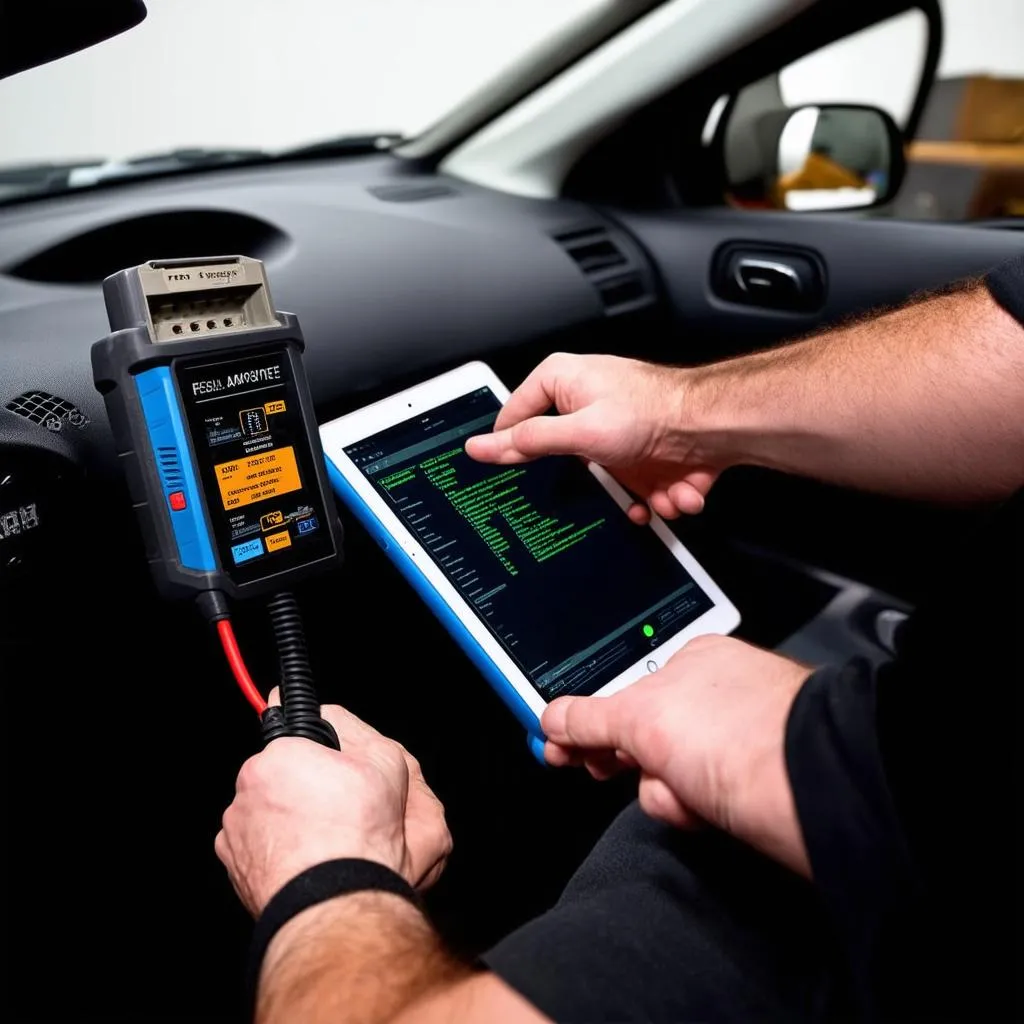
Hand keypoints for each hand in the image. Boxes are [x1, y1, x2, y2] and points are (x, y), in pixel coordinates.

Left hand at [216, 700, 450, 915]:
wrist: (337, 902)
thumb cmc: (360, 834)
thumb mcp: (383, 761)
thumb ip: (352, 727)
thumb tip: (327, 714)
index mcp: (279, 755)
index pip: (293, 735)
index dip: (318, 753)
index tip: (328, 768)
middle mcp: (247, 789)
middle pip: (279, 775)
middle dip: (303, 786)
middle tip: (337, 809)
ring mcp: (235, 830)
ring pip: (266, 811)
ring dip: (288, 819)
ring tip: (323, 840)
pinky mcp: (233, 866)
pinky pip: (256, 846)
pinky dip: (276, 850)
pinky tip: (304, 860)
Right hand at [465, 353, 721, 521]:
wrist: (714, 426)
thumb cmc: (654, 411)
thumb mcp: (578, 431)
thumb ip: (527, 442)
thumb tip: (482, 447)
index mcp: (562, 381)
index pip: (514, 417)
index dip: (510, 447)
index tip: (506, 472)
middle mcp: (586, 404)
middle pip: (559, 456)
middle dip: (588, 482)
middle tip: (596, 484)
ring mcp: (615, 433)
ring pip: (602, 482)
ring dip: (629, 496)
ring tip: (649, 490)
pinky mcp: (641, 456)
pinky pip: (633, 490)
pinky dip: (654, 498)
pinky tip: (669, 492)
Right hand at [541, 635, 812, 874]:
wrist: (811, 793)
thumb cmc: (745, 735)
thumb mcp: (641, 718)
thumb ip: (589, 718)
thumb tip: (551, 717)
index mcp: (693, 664)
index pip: (624, 693)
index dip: (588, 723)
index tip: (559, 745)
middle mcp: (715, 700)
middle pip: (642, 738)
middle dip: (628, 760)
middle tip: (603, 770)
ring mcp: (735, 746)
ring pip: (666, 777)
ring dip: (662, 792)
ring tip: (685, 794)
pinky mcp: (750, 789)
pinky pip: (695, 803)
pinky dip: (690, 811)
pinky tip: (706, 811)